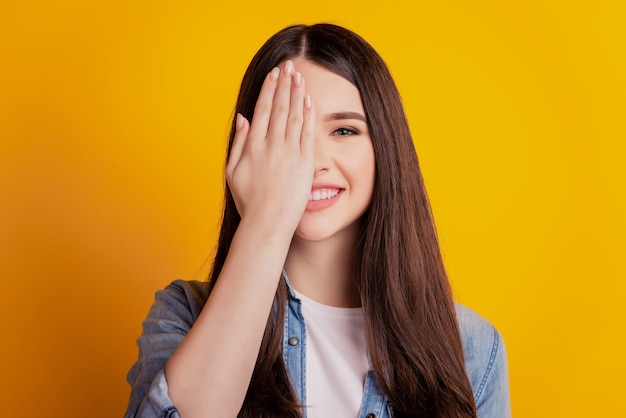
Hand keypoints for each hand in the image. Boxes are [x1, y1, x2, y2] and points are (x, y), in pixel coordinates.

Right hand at [226, 60, 314, 233]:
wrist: (268, 223)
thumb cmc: (249, 201)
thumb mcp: (233, 171)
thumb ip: (238, 142)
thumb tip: (243, 117)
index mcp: (253, 146)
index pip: (264, 109)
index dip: (270, 89)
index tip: (274, 74)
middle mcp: (271, 145)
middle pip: (280, 107)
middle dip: (285, 84)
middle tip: (289, 66)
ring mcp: (289, 153)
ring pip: (295, 116)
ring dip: (297, 94)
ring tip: (299, 77)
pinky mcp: (305, 163)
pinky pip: (308, 133)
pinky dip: (308, 115)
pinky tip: (309, 101)